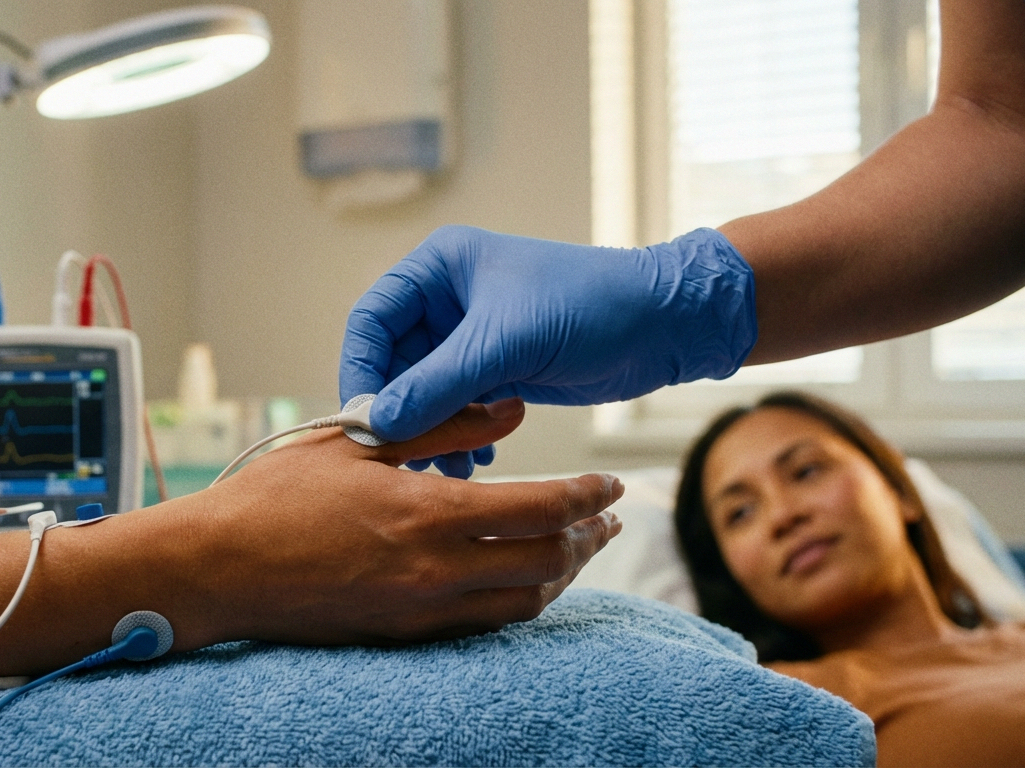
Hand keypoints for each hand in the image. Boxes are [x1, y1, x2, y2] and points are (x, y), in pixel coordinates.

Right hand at [184, 398, 623, 644]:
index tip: (609, 481)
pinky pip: (484, 624)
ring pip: (523, 603)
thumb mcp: (357, 442)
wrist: (214, 570)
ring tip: (578, 548)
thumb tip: (509, 407)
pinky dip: (518, 601)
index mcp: (428, 513)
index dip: (587, 494)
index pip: (542, 509)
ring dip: (562, 575)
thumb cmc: (274, 497)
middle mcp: (436, 571)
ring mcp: (421, 610)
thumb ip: (441, 424)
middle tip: (609, 518)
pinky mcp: (402, 634)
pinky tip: (520, 580)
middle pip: (548, 563)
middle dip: (590, 539)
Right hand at [340, 226, 755, 475]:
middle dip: (399, 412)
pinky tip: (477, 463)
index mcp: (439, 268)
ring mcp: (470, 337)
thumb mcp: (506, 343)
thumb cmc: (590, 306)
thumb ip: (438, 383)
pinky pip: (457, 409)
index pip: (371, 320)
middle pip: (392, 362)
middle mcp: (447, 299)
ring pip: (423, 392)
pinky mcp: (496, 370)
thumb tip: (378, 423)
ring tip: (447, 467)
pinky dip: (460, 437)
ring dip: (430, 432)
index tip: (363, 421)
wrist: (664, 325)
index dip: (361, 371)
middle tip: (403, 459)